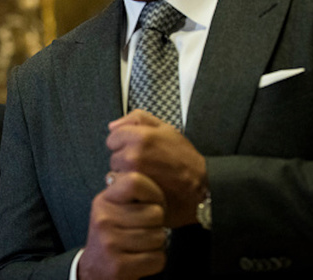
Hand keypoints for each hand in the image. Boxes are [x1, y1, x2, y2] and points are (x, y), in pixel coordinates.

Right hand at [78, 171, 166, 279]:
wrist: (95, 267)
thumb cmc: (113, 234)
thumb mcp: (113, 208)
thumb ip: (129, 193)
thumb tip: (153, 172)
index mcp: (104, 200)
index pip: (135, 182)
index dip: (154, 192)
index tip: (154, 202)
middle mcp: (103, 218)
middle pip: (155, 213)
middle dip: (158, 223)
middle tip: (147, 228)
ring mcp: (109, 242)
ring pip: (159, 237)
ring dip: (157, 243)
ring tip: (143, 243)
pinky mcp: (118, 266)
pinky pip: (157, 258)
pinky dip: (156, 261)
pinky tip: (142, 258)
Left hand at [107, 109, 207, 227]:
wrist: (200, 187)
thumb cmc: (184, 158)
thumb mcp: (166, 128)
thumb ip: (137, 119)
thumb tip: (113, 126)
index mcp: (140, 137)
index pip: (113, 137)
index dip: (124, 142)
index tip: (137, 148)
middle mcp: (133, 155)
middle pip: (114, 155)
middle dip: (125, 158)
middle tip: (146, 162)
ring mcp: (132, 175)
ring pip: (115, 172)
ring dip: (126, 173)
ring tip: (146, 174)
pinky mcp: (133, 193)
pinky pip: (119, 187)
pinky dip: (127, 187)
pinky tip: (143, 186)